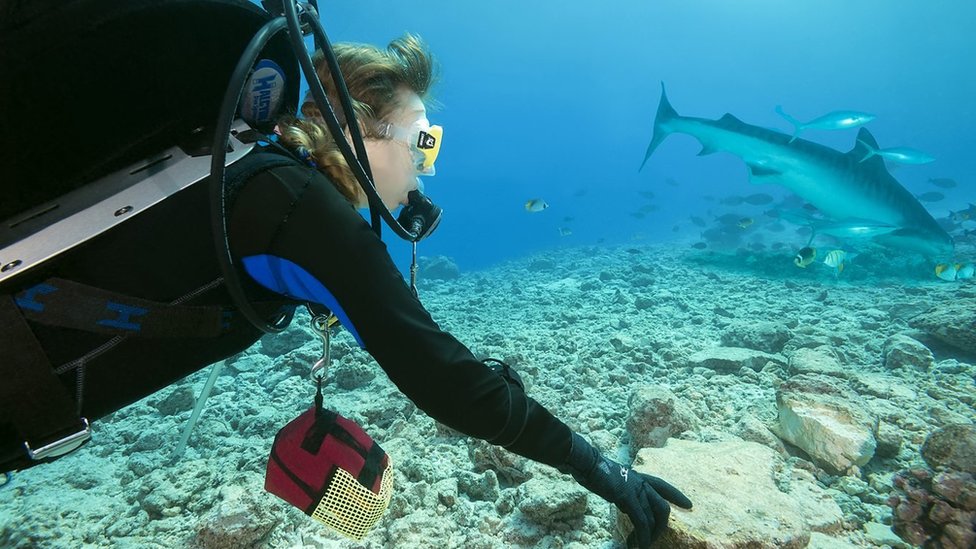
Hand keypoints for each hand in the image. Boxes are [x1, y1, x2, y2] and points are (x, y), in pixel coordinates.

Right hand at [559, 433, 691, 547]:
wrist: (587, 463)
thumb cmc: (597, 471)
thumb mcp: (617, 482)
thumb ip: (626, 494)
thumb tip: (628, 508)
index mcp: (639, 477)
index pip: (663, 485)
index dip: (677, 495)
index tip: (689, 504)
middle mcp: (641, 482)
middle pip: (663, 506)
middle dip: (662, 525)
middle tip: (655, 538)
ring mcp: (635, 489)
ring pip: (653, 516)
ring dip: (650, 534)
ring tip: (644, 545)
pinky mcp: (627, 497)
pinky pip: (640, 520)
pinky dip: (642, 534)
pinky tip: (639, 544)